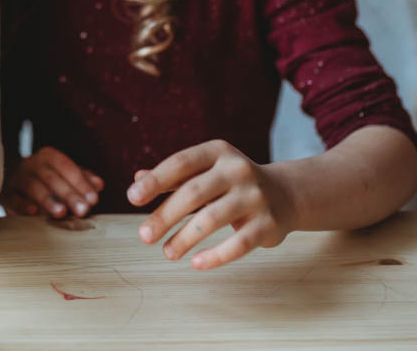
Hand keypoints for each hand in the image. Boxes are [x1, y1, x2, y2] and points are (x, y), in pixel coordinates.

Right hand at [0, 147, 103, 217]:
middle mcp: (31, 163)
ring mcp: (17, 177)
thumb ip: (82, 178)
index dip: (81, 183)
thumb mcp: (63, 174)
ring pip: (33, 187)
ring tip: (62, 213)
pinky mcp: (4, 192)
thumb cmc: (44, 178)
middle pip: (52, 178)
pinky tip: (33, 212)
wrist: (9, 177)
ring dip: (48, 200)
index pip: (67, 167)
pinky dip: (22, 205)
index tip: (93, 199)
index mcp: (48, 156)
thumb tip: (99, 185)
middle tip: (83, 210)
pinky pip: (13, 198)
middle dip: (69, 195)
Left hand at [127, 139, 294, 269]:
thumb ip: (173, 176)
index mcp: (217, 152)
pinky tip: (195, 263)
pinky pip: (239, 243)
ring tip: (167, 253)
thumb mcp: (204, 171)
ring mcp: (255, 196)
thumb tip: (137, 179)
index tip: (131, 197)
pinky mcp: (268, 223)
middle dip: (165, 215)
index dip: (156, 180)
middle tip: (144, 236)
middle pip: (194, 193)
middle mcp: (237, 170)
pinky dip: (216, 255)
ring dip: (185, 238)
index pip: (181, 163)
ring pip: (213, 218)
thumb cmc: (231, 183)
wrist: (285, 194)